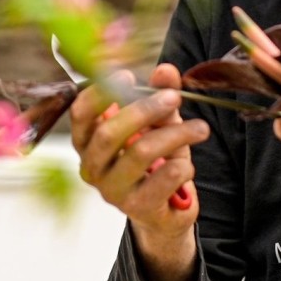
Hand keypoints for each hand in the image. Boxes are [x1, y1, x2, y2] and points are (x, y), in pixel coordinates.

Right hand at [70, 63, 208, 280]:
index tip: (127, 75)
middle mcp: (93, 167)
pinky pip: (164, 178)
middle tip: (175, 97)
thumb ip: (160, 96)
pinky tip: (187, 166)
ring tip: (201, 128)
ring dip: (176, 135)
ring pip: (140, 153)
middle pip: (110, 133)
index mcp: (88, 142)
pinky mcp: (138, 208)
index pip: (80, 115)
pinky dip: (183, 166)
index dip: (99, 93)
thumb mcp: (158, 124)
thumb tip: (165, 70)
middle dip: (145, 110)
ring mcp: (113, 191)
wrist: (166, 210)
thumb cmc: (155, 162)